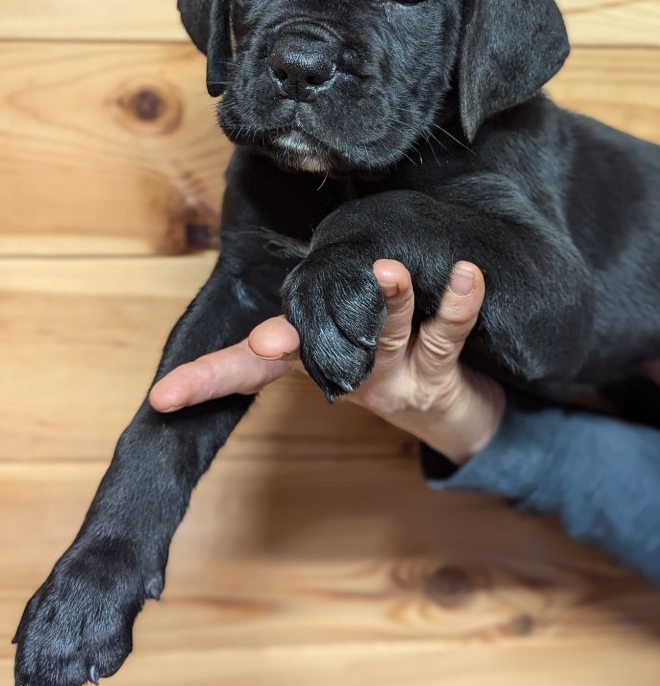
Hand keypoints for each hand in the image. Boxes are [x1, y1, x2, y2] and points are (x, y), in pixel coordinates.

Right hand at [151, 261, 504, 465]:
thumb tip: (268, 271)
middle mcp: (349, 375)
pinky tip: (468, 272)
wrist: (457, 414)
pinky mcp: (440, 372)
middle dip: (288, 346)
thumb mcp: (341, 337)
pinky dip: (459, 302)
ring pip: (386, 337)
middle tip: (268, 339)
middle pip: (313, 354)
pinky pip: (450, 333)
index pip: (252, 369)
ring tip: (386, 270)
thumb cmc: (392, 360)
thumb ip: (312, 308)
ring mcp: (396, 377)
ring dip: (387, 302)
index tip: (164, 394)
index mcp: (316, 362)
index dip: (209, 379)